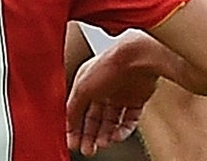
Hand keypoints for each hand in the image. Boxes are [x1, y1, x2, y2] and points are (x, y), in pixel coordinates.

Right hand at [65, 32, 171, 155]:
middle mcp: (104, 87)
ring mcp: (122, 93)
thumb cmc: (110, 64)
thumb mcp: (82, 87)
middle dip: (90, 135)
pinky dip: (123, 131)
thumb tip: (68, 124)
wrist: (139, 57)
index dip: (75, 126)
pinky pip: (129, 120)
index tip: (73, 142)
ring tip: (103, 143)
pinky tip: (117, 136)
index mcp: (88, 81)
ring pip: (112, 121)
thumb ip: (73, 107)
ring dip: (106, 135)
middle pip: (95, 118)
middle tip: (87, 149)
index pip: (78, 109)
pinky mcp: (138, 97)